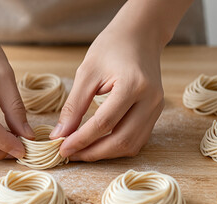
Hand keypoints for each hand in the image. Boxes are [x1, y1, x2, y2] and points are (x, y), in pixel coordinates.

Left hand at [50, 26, 164, 160]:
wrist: (140, 35)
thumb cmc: (111, 48)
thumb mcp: (86, 73)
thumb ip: (74, 106)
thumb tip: (60, 134)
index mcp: (133, 85)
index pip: (104, 123)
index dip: (81, 140)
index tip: (61, 148)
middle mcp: (151, 100)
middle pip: (121, 140)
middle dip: (93, 152)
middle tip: (70, 154)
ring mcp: (157, 108)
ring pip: (131, 145)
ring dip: (104, 153)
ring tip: (81, 151)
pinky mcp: (155, 113)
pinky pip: (137, 139)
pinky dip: (116, 146)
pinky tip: (98, 144)